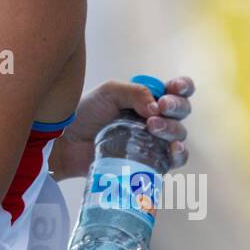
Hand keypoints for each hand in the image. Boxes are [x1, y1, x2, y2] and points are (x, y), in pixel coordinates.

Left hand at [56, 76, 194, 178]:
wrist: (68, 144)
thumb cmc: (85, 114)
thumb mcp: (108, 92)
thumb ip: (134, 92)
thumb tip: (157, 107)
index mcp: (146, 98)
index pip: (174, 90)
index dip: (182, 87)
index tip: (174, 89)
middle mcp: (154, 118)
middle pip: (181, 110)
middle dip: (176, 106)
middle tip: (161, 108)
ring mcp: (154, 141)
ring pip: (179, 133)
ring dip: (172, 128)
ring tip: (153, 127)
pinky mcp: (151, 162)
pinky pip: (174, 159)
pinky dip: (179, 154)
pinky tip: (173, 149)